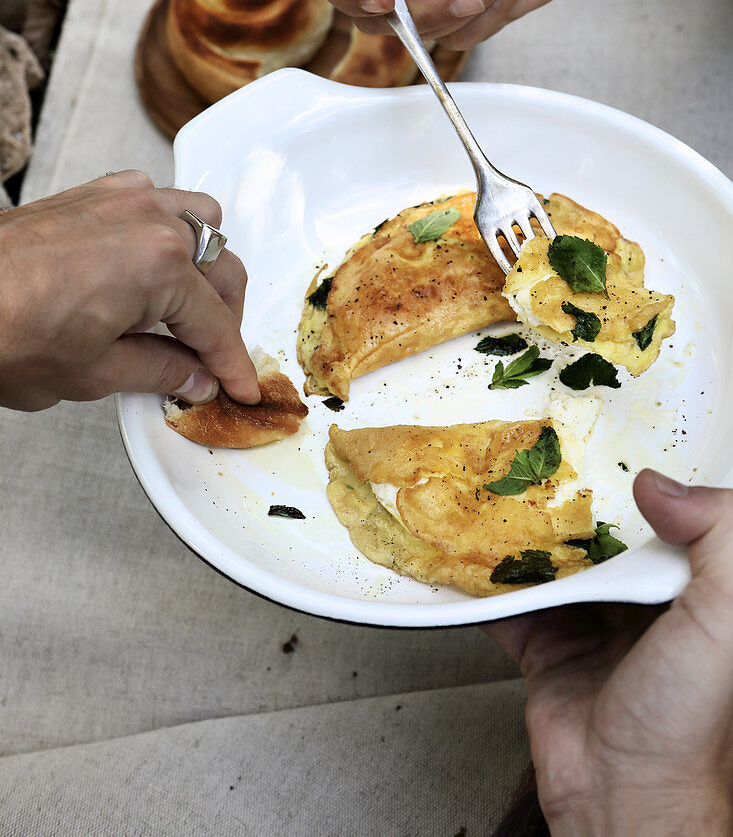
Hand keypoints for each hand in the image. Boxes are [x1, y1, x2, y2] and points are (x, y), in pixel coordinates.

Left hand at [0, 170, 259, 410]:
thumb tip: (192, 377)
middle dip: (226, 316)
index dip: (231, 364)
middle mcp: (149, 221)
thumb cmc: (0, 329)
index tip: (238, 384)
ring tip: (194, 305)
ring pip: (200, 220)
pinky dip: (169, 230)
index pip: (216, 324)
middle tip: (214, 357)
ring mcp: (122, 198)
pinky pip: (157, 199)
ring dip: (208, 262)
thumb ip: (159, 371)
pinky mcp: (94, 193)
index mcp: (160, 266)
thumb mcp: (93, 372)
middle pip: (221, 267)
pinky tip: (154, 264)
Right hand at [485, 470, 732, 834]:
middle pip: (602, 532)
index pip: (673, 517)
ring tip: (492, 487)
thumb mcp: (726, 618)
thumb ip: (721, 537)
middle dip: (570, 497)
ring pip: (552, 561)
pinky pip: (508, 605)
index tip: (611, 437)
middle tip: (535, 452)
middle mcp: (644, 601)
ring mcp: (592, 623)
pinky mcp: (547, 649)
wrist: (625, 801)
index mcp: (693, 588)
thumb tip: (657, 483)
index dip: (646, 479)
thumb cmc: (689, 719)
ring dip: (520, 532)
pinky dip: (483, 583)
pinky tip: (463, 552)